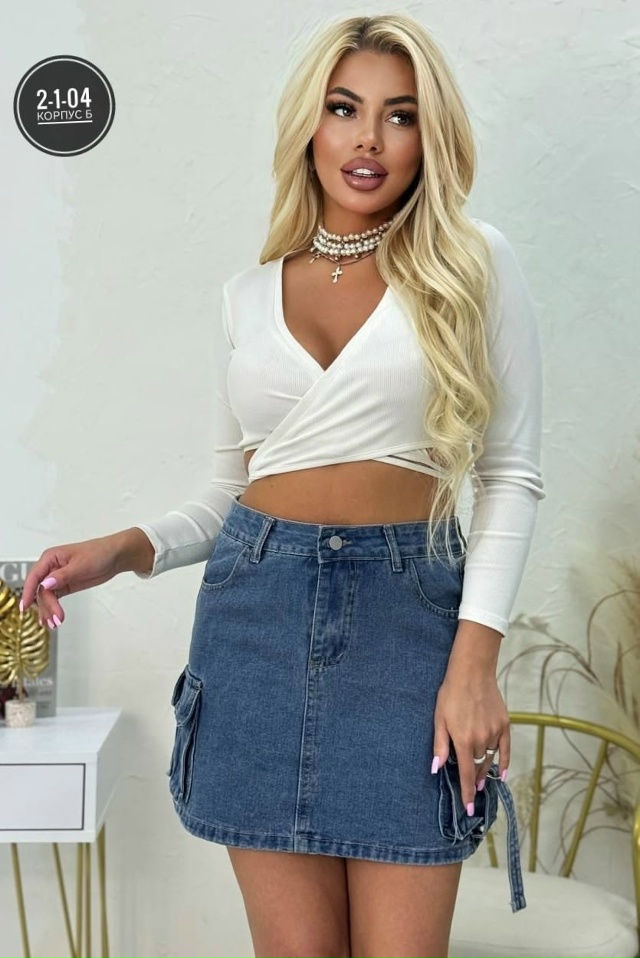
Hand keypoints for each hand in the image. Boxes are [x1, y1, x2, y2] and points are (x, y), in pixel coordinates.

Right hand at [20, 529, 153, 627]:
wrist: (115, 556)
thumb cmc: (99, 553)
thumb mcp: (81, 565)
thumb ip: (62, 576)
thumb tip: (45, 584)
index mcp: (50, 558)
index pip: (35, 576)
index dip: (28, 592)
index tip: (25, 607)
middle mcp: (51, 568)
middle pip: (41, 590)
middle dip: (46, 606)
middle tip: (55, 620)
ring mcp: (57, 578)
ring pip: (46, 596)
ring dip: (48, 610)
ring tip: (54, 624)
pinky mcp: (65, 585)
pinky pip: (54, 598)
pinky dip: (53, 608)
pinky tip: (52, 619)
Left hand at [431, 663, 509, 816]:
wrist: (472, 673)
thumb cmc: (450, 694)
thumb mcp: (439, 719)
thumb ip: (440, 745)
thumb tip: (436, 769)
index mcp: (463, 740)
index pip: (465, 774)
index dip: (467, 793)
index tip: (469, 809)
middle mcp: (481, 739)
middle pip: (477, 767)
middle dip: (473, 778)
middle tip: (469, 787)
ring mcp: (494, 732)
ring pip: (489, 758)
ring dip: (484, 769)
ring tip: (479, 779)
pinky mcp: (504, 724)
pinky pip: (506, 750)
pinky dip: (504, 763)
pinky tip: (501, 775)